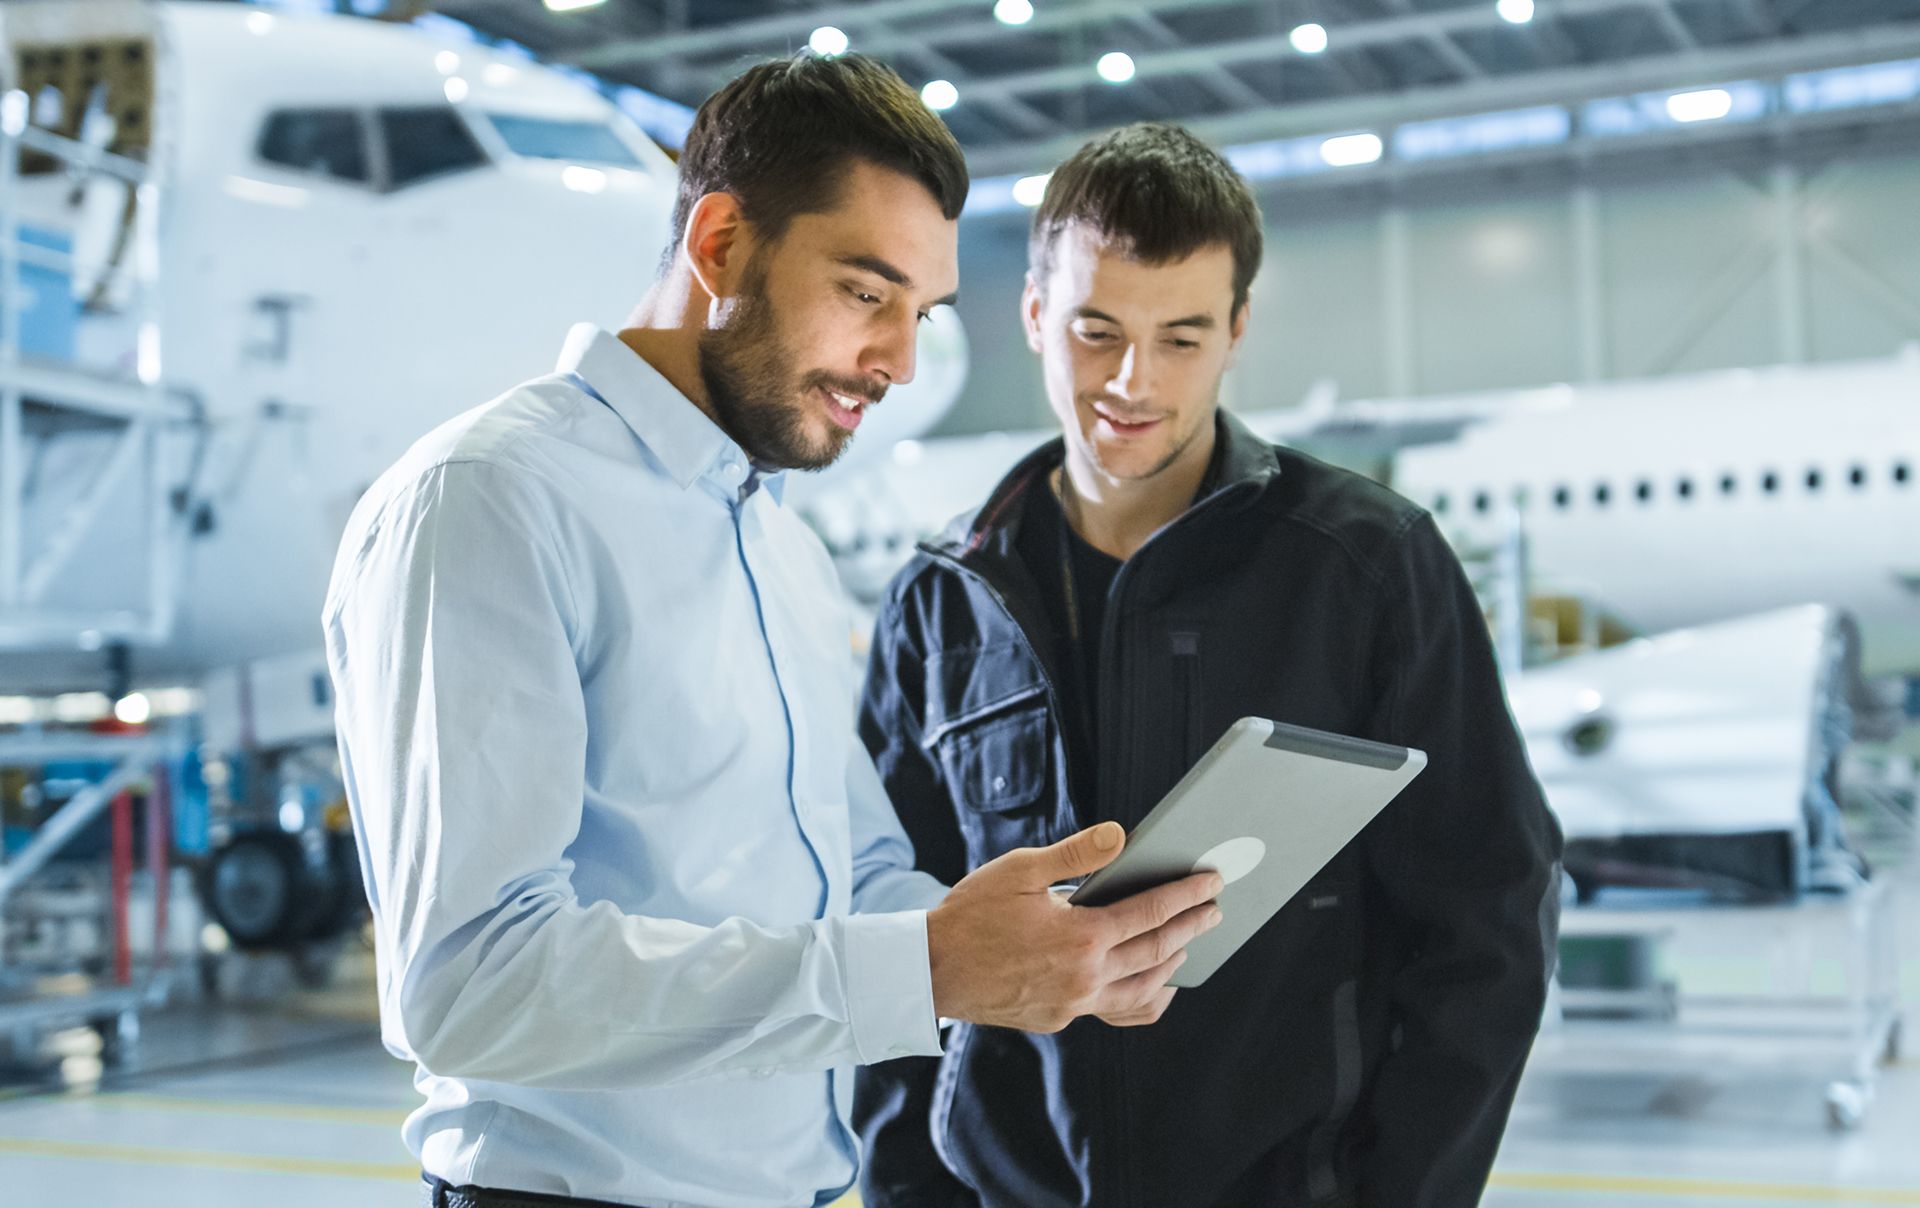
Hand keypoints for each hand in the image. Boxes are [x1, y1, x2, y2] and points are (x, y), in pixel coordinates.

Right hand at [926, 821, 1222, 1033]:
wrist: (931, 969)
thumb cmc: (970, 913)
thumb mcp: (1020, 869)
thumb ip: (1076, 854)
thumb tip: (1122, 836)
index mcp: (1080, 936)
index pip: (1150, 913)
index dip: (1186, 895)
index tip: (1211, 882)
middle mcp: (1084, 977)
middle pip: (1156, 951)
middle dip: (1192, 927)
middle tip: (1214, 909)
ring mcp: (1073, 1004)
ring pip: (1142, 990)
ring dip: (1171, 965)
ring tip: (1186, 944)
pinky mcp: (1058, 1018)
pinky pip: (1115, 1011)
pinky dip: (1143, 1000)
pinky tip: (1152, 989)